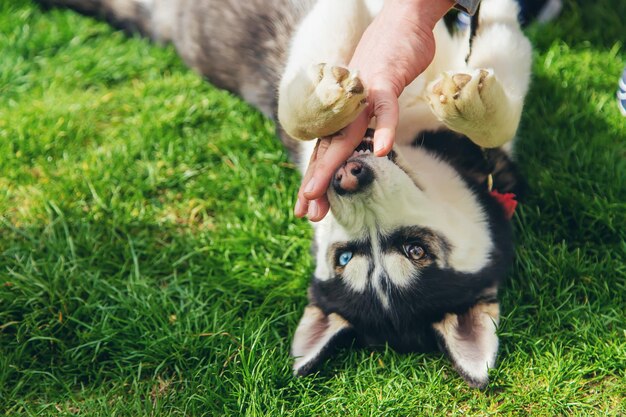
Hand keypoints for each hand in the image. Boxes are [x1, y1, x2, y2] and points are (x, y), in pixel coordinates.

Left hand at [294, 0, 453, 220]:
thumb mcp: (371, 96)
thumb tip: (364, 144)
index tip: (304, 210)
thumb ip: (364, 119)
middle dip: (315, 182)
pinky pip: (385, 107)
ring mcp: (362, 94)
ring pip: (346, 134)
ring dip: (331, 164)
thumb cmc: (388, 62)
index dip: (315, 181)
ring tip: (319, 192)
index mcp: (345, 114)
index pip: (325, 153)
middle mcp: (347, 107)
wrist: (401, 21)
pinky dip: (385, 127)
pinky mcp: (385, 78)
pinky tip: (382, 150)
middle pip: (328, 150)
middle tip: (304, 212)